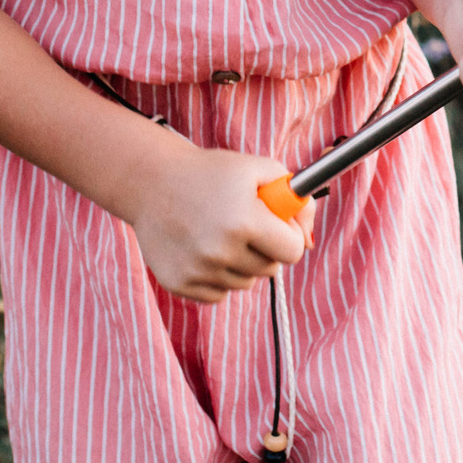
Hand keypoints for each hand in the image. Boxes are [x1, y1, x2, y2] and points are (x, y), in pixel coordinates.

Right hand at [122, 136, 313, 303]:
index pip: (293, 252)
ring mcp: (198, 271)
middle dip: (265, 249)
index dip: (290, 237)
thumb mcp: (258, 169)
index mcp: (244, 221)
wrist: (152, 183)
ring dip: (241, 264)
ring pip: (244, 283)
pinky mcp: (179, 285)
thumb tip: (310, 241)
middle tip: (245, 225)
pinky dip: (217, 277)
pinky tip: (203, 249)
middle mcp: (220, 251)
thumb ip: (295, 196)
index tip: (277, 226)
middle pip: (270, 270)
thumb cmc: (211, 173)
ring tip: (220, 234)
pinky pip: (218, 294)